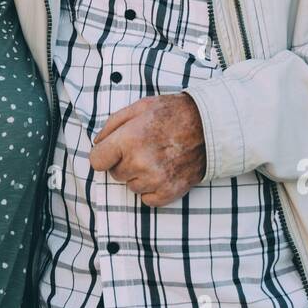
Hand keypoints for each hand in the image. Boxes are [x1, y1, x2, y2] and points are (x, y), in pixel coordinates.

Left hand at [87, 93, 206, 206]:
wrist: (210, 126)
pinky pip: (147, 199)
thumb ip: (112, 124)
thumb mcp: (140, 107)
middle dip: (124, 162)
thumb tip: (97, 143)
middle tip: (143, 148)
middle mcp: (140, 163)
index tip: (112, 151)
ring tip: (157, 157)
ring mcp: (156, 180)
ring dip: (139, 175)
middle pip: (115, 174)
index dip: (103, 155)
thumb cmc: (173, 113)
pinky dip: (152, 188)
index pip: (97, 161)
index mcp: (129, 140)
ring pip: (131, 186)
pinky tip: (163, 171)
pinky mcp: (170, 192)